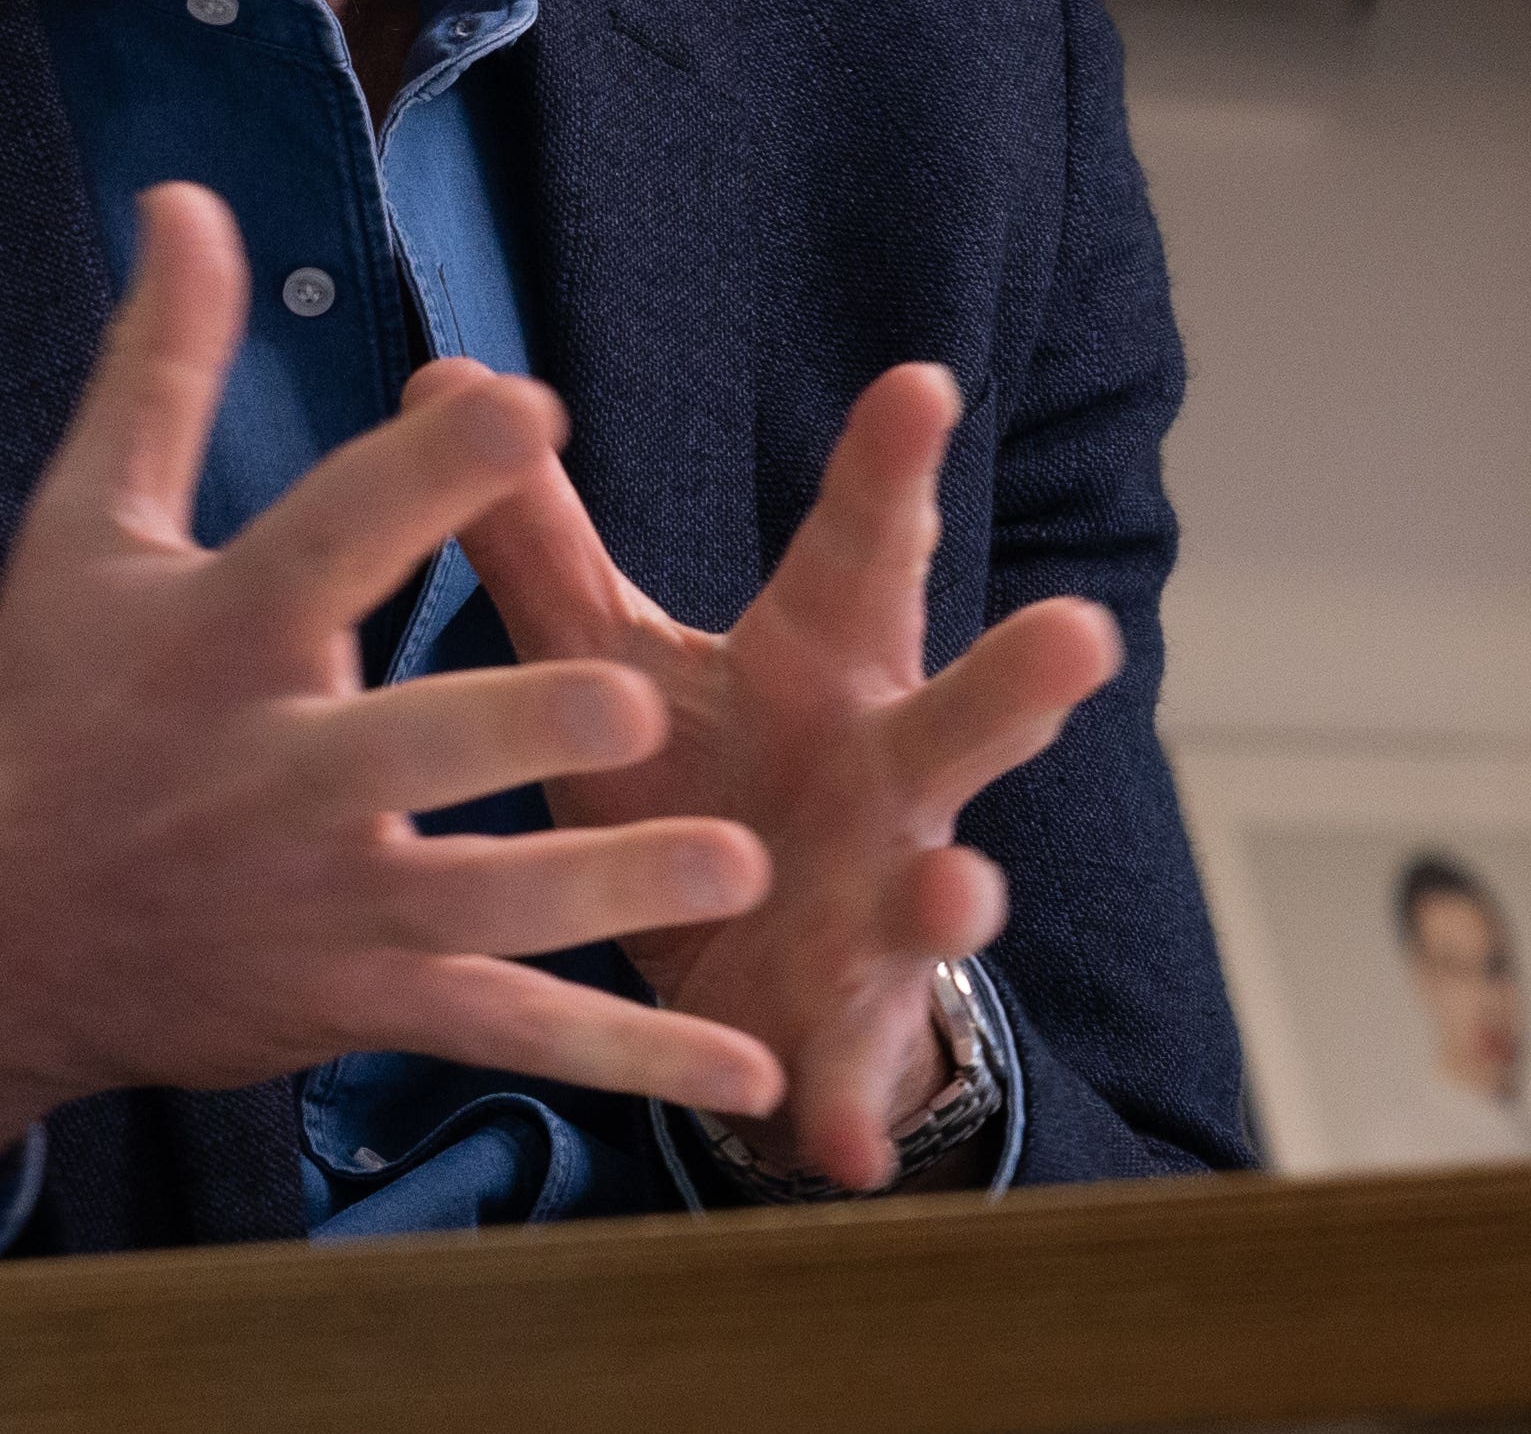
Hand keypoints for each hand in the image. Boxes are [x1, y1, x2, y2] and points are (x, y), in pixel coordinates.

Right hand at [0, 186, 784, 1232]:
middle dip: (523, 730)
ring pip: (490, 904)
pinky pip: (508, 1032)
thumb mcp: (85, 531)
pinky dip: (627, 1062)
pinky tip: (747, 1078)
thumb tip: (188, 195)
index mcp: (221, 638)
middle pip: (420, 745)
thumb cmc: (47, 706)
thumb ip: (161, 366)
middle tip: (638, 702)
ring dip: (614, 891)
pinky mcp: (355, 1003)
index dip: (425, 475)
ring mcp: (324, 905)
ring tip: (740, 867)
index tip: (524, 406)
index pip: (331, 541)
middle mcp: (276, 777)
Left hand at [437, 356, 1118, 1192]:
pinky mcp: (841, 1030)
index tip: (918, 384)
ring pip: (943, 893)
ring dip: (954, 896)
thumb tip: (447, 382)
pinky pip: (854, 1073)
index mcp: (825, 666)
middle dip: (1020, 678)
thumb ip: (537, 537)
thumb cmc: (691, 776)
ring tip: (956, 889)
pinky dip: (852, 1110)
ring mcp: (879, 906)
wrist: (741, 969)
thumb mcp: (609, 658)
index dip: (889, 470)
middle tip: (1083, 630)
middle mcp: (882, 773)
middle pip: (961, 714)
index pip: (861, 552)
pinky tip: (848, 1148)